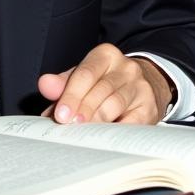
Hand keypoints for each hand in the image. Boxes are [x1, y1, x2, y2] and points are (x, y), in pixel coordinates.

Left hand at [37, 44, 173, 125]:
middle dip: (82, 110)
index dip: (71, 95)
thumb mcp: (84, 77)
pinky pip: (132, 122)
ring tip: (82, 133)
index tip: (60, 114)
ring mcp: (140, 87)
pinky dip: (116, 131)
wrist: (145, 84)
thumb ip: (63, 82)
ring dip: (96, 121)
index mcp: (105, 55)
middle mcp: (126, 68)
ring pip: (115, 105)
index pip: (86, 74)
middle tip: (68, 125)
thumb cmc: (105, 82)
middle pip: (100, 90)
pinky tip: (103, 138)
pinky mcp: (149, 108)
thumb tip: (45, 84)